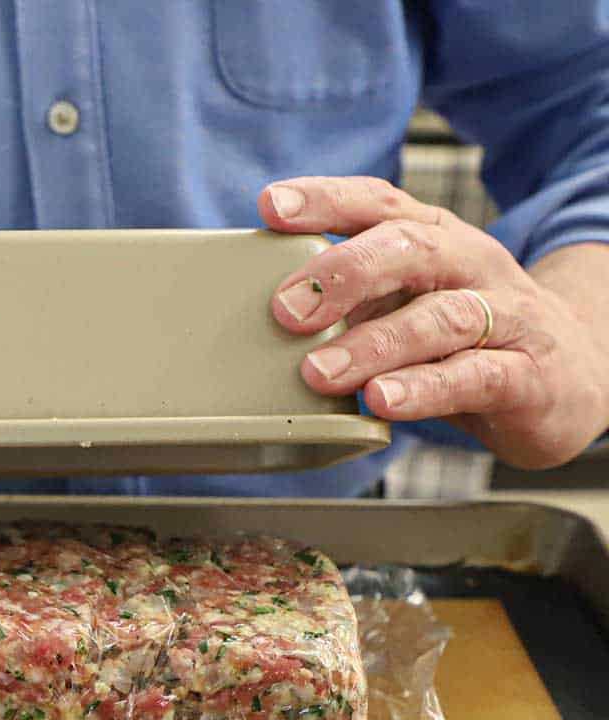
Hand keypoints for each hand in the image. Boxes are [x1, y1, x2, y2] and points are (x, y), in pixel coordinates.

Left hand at [259, 176, 608, 468]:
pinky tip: (382, 401)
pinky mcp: (526, 375)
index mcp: (434, 240)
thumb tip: (267, 312)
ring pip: (438, 318)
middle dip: (342, 274)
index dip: (326, 199)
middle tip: (285, 310)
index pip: (379, 203)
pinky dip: (424, 389)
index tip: (271, 206)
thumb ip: (351, 301)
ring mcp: (504, 317)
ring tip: (319, 374)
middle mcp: (469, 266)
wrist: (571, 379)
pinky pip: (473, 376)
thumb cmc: (465, 339)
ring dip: (372, 345)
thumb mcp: (407, 304)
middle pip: (409, 249)